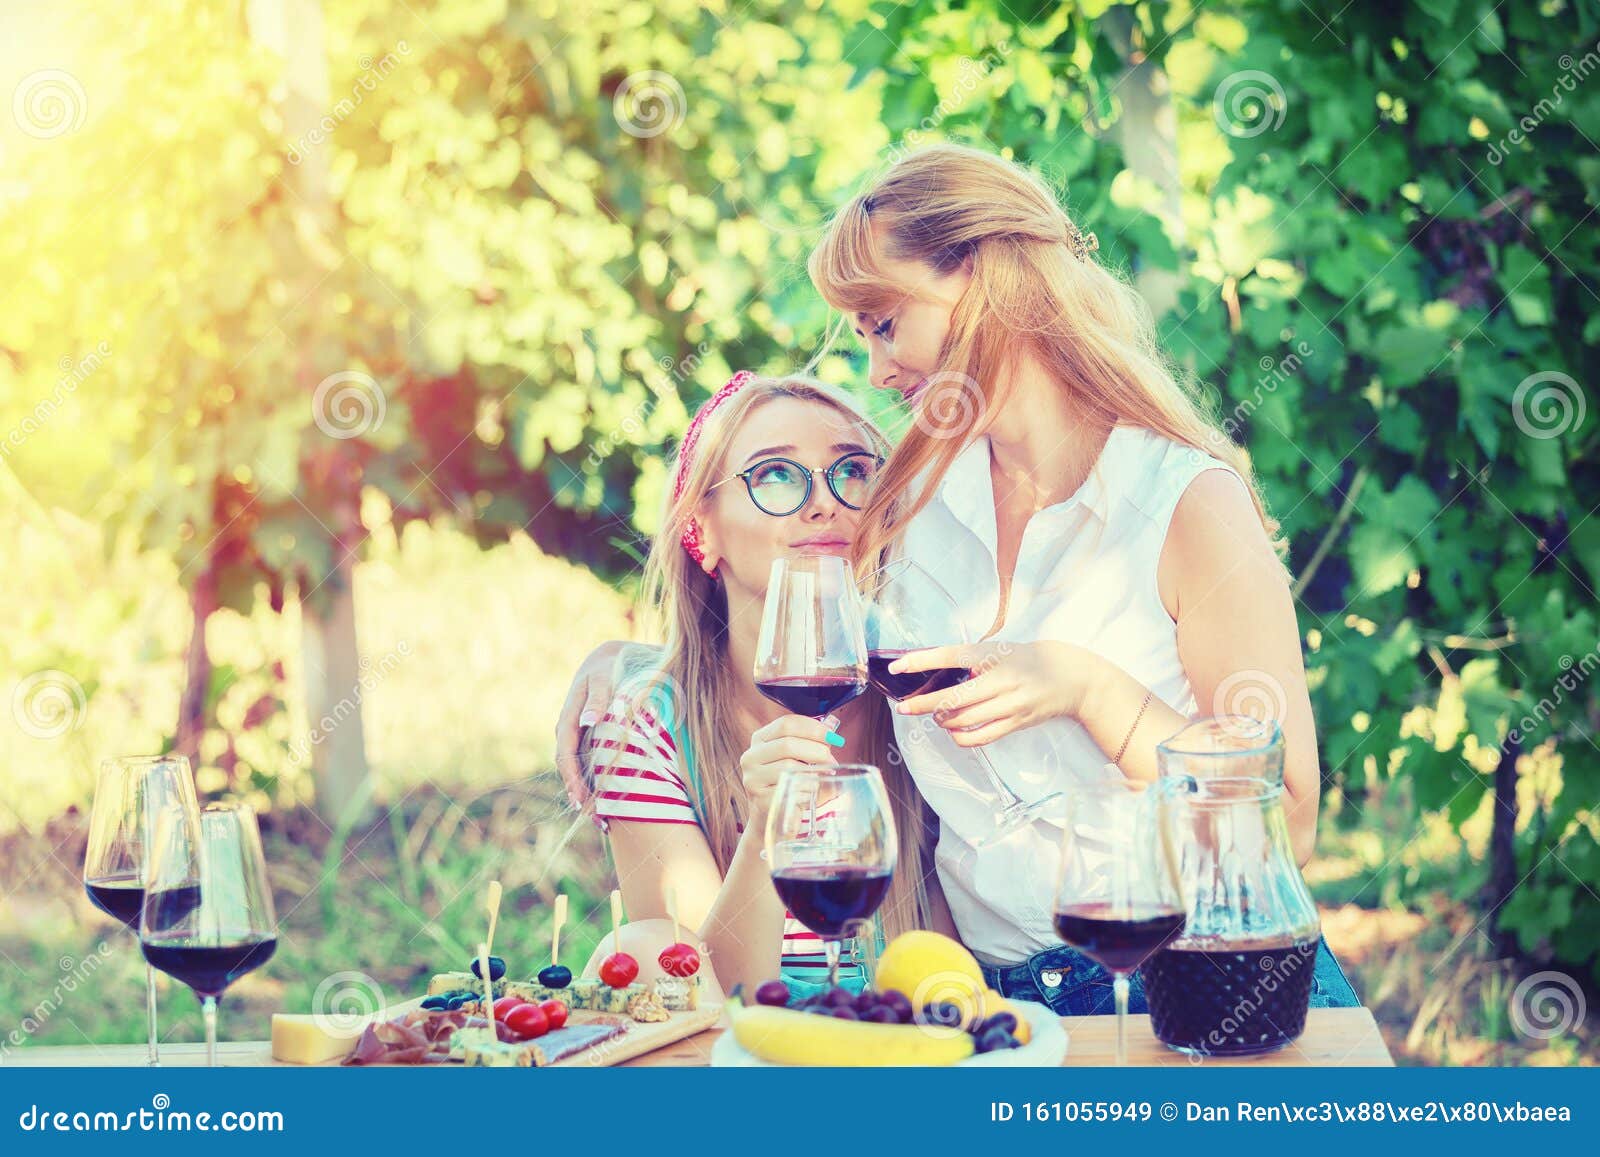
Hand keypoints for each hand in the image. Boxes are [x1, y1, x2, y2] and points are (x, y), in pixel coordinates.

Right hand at [555, 640, 627, 806]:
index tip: (583, 802)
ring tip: (603, 821)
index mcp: (568, 719)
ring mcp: (577, 737)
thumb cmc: (607, 669)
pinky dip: (595, 783)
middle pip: (569, 771)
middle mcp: (569, 732)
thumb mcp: (603, 679)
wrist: (607, 660)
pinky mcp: (588, 739)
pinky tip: (607, 800)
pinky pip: (587, 766)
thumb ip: (598, 699)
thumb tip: (589, 720)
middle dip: (581, 796)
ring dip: (588, 795)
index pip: (566, 756)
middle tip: (598, 821)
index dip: (573, 780)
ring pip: (578, 771)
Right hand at [739, 714, 840, 821]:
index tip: (832, 736)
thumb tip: (831, 728)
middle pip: (787, 744)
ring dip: (813, 772)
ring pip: (789, 767)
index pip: (786, 724)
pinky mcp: (761, 800)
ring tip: (822, 778)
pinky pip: (792, 789)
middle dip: (816, 750)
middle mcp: (751, 757)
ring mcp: (753, 779)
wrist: (771, 820)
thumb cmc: (788, 784)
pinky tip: (810, 793)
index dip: (813, 728)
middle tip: (832, 759)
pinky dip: (808, 790)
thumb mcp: (796, 759)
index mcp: (759, 740)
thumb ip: (809, 742)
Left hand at [890, 640, 1095, 746]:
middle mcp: (1001, 680)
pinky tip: (954, 730)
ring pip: (963, 720)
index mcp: (993, 655)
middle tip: (905, 707)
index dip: (920, 662)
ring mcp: (1009, 704)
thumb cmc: (1028, 659)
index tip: (897, 668)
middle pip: (952, 697)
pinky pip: (980, 737)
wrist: (1071, 677)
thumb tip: (930, 669)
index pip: (949, 656)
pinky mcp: (1016, 723)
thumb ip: (968, 660)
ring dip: (942, 721)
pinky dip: (960, 736)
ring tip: (936, 716)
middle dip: (924, 705)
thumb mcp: (998, 649)